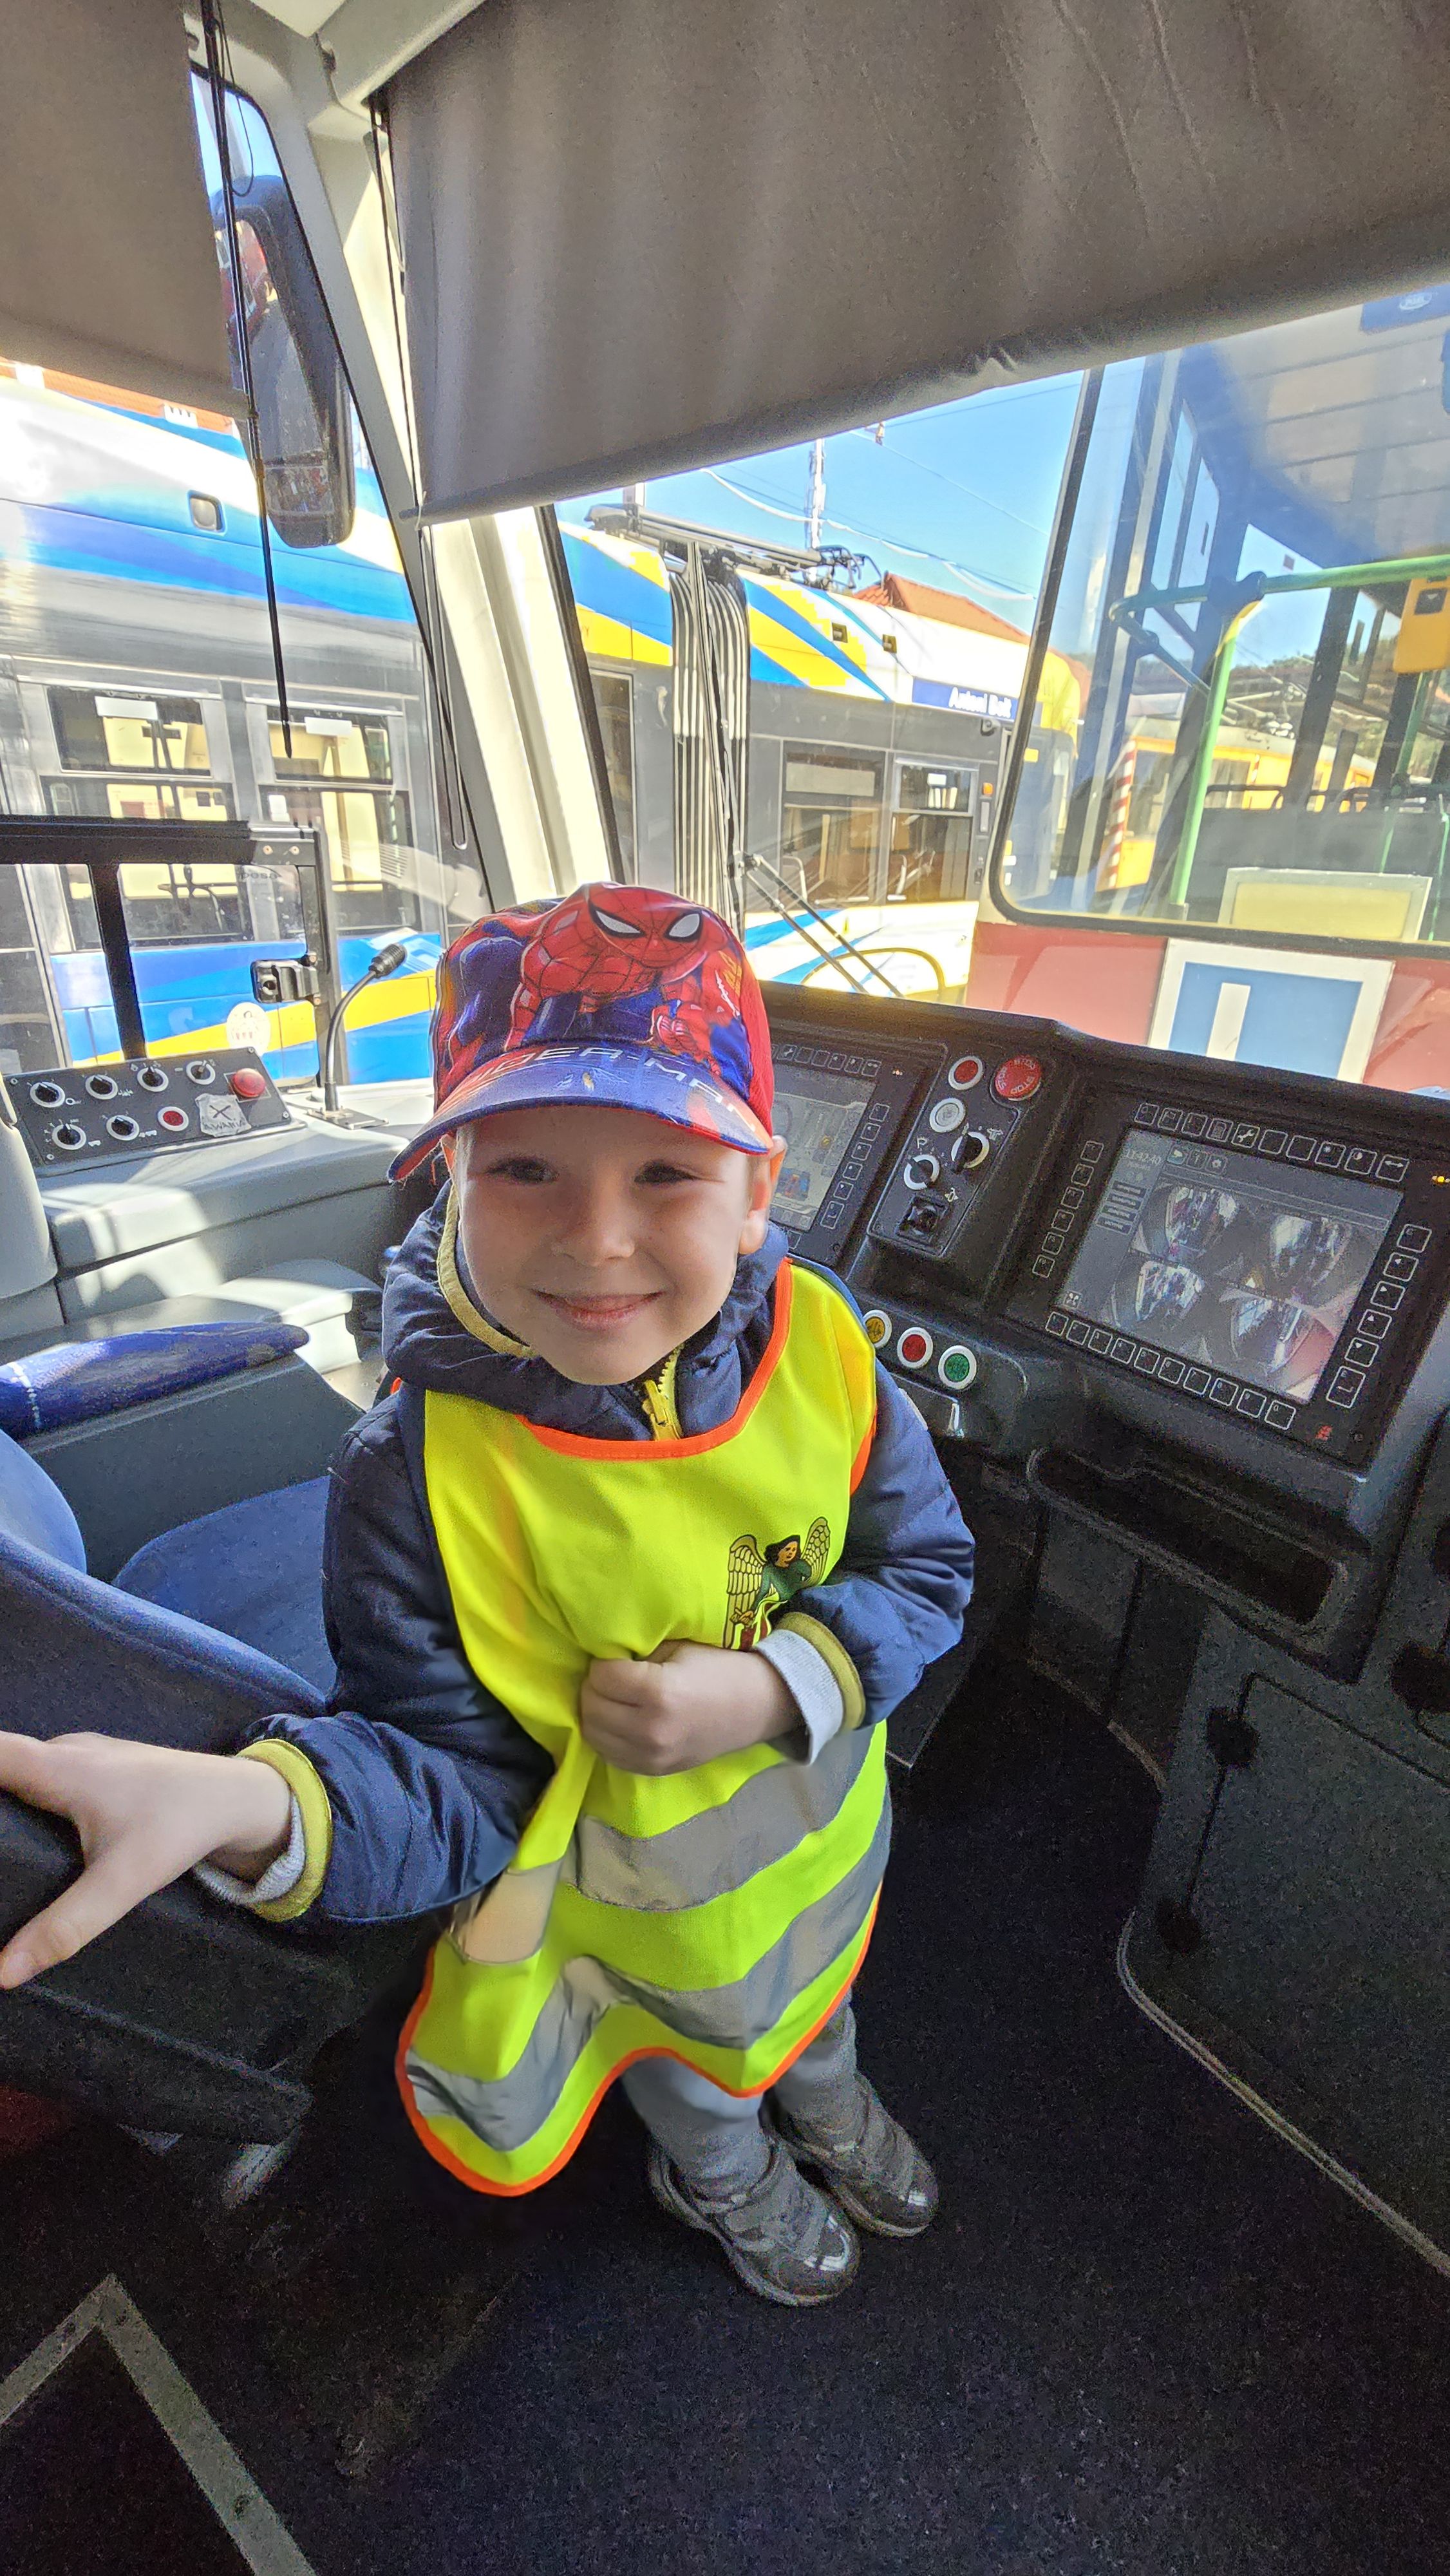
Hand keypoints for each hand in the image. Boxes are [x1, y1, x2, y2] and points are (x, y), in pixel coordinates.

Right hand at [0, 1733, 292, 1990]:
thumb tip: (1, 1975)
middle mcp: (63, 1752)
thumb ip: (64, 1928)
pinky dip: (13, 1793)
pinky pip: (34, 1774)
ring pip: (14, 1768)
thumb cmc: (181, 1829)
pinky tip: (8, 1829)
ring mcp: (78, 1755)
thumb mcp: (123, 1884)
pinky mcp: (91, 1768)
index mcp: (60, 1769)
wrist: (240, 1797)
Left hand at [579, 1643, 795, 1775]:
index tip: (616, 1658)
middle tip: (611, 1677)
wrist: (756, 1707)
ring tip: (613, 1698)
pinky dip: (607, 1736)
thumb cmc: (719, 1667)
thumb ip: (638, 1653)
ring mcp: (652, 1757)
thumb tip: (601, 1656)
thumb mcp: (678, 1647)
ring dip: (596, 1712)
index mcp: (659, 1693)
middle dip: (594, 1687)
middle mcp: (651, 1731)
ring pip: (594, 1734)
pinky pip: (609, 1755)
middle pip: (591, 1706)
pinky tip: (620, 1720)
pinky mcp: (654, 1771)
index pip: (601, 1676)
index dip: (603, 1663)